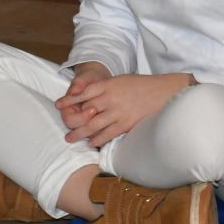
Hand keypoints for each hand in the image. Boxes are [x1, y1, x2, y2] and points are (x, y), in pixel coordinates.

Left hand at [56, 73, 190, 148]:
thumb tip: (86, 99)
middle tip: (64, 127)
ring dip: (79, 133)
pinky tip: (91, 142)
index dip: (69, 99)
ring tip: (71, 138)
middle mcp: (111, 99)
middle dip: (72, 121)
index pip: (83, 92)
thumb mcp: (121, 80)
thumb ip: (104, 88)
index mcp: (109, 85)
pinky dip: (96, 139)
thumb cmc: (142, 85)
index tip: (59, 104)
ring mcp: (118, 112)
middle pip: (84, 112)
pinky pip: (106, 134)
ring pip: (92, 126)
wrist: (165, 91)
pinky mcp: (126, 124)